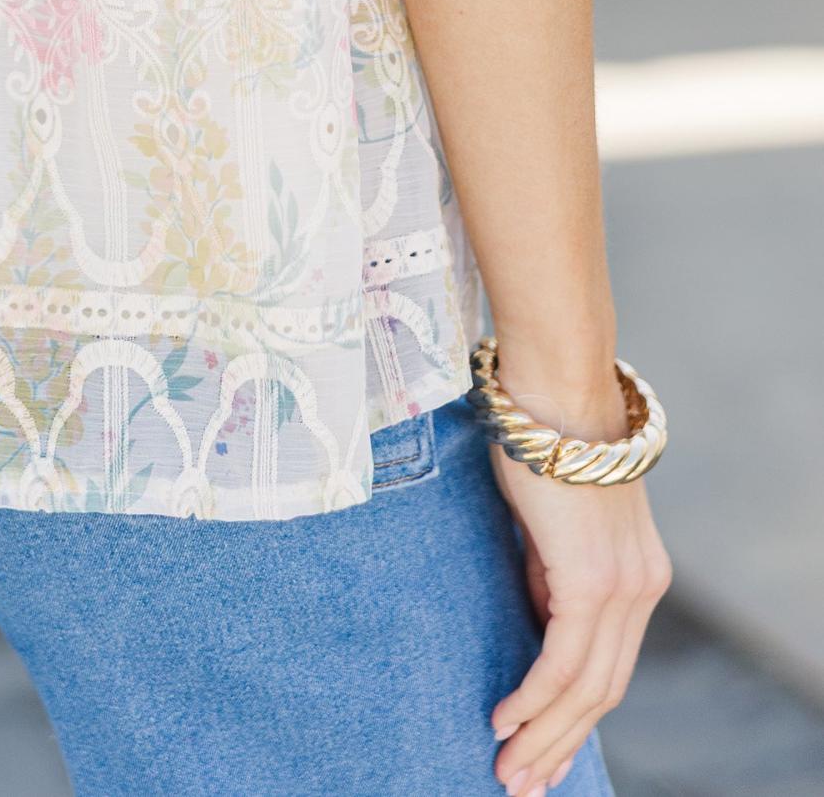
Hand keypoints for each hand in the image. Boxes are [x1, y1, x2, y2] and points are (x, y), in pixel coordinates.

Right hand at [487, 373, 670, 795]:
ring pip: (585, 688)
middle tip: (519, 783)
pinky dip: (533, 697)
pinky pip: (562, 660)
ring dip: (542, 734)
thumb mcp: (553, 523)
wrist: (554, 390)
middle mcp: (642, 589)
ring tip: (506, 768)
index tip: (541, 750)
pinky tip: (505, 719)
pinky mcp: (592, 580)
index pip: (611, 668)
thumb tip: (540, 616)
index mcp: (640, 577)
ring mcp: (622, 587)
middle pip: (604, 692)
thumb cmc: (544, 441)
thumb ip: (552, 571)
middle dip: (558, 743)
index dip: (575, 716)